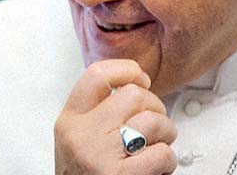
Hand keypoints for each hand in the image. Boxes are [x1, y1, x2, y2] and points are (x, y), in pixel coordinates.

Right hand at [54, 59, 177, 174]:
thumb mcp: (75, 140)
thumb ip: (95, 114)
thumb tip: (135, 89)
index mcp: (69, 121)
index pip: (96, 76)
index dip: (126, 70)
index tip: (140, 78)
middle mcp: (82, 135)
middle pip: (132, 95)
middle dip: (155, 106)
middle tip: (156, 122)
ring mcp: (100, 157)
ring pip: (152, 121)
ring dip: (166, 132)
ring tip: (160, 145)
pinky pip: (161, 154)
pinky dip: (168, 159)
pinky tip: (159, 167)